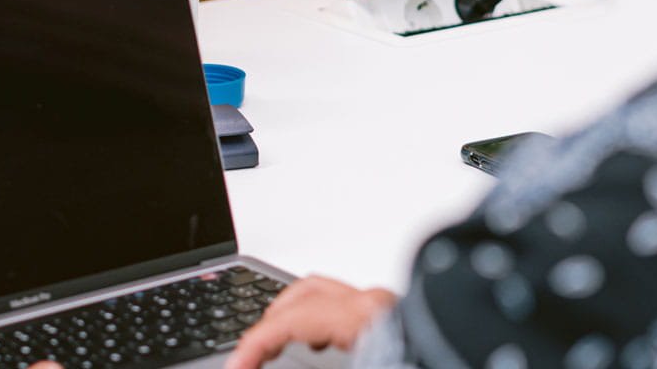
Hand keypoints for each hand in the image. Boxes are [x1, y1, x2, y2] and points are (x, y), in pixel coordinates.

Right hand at [226, 277, 397, 368]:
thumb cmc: (421, 362)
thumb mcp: (363, 364)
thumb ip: (308, 365)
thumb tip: (265, 361)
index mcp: (362, 314)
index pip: (288, 320)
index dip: (253, 345)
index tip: (235, 367)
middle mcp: (371, 303)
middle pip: (298, 296)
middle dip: (266, 326)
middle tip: (248, 356)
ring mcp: (383, 307)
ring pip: (319, 295)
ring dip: (289, 320)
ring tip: (272, 349)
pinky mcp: (392, 317)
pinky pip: (341, 306)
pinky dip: (315, 321)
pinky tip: (314, 343)